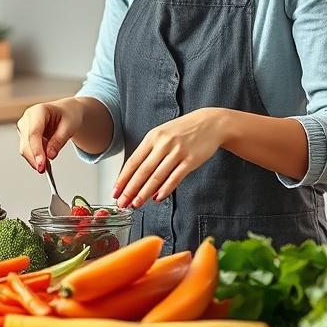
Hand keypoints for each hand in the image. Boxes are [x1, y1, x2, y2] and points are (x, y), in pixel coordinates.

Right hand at [16, 98, 84, 172]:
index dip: (36, 150)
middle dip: (35, 158)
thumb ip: (59, 140)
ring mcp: (24, 126)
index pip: (33, 133)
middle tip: (44, 170)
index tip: (41, 163)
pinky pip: (27, 150)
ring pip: (24, 148)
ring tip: (48, 165)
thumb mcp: (70, 126)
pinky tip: (44, 159)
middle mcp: (27, 117)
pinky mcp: (24, 135)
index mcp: (39, 110)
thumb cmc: (68, 115)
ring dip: (35, 158)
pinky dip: (35, 157)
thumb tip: (50, 155)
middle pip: (26, 142)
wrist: (66, 111)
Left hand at [112, 107, 230, 207]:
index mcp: (152, 137)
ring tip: (136, 203)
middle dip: (130, 189)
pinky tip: (157, 198)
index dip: (122, 178)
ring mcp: (177, 152)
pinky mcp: (191, 160)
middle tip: (122, 202)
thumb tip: (135, 173)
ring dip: (144, 192)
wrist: (211, 123)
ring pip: (157, 176)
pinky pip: (175, 177)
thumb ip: (149, 151)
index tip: (115, 191)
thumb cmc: (184, 130)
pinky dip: (165, 189)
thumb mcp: (162, 134)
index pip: (133, 161)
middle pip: (142, 171)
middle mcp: (163, 144)